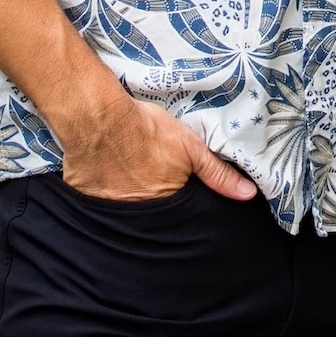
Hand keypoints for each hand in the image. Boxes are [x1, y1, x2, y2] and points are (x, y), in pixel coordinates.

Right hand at [56, 95, 258, 202]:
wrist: (98, 119)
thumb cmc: (146, 131)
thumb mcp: (190, 147)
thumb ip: (218, 174)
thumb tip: (248, 195)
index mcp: (165, 202)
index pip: (178, 216)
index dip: (179, 205)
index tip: (177, 193)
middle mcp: (138, 213)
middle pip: (152, 215)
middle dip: (155, 206)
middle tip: (151, 181)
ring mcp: (110, 208)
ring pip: (125, 211)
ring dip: (129, 200)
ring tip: (129, 179)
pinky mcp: (87, 199)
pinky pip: (98, 204)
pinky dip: (103, 195)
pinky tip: (106, 178)